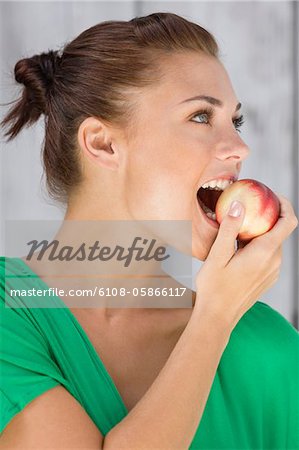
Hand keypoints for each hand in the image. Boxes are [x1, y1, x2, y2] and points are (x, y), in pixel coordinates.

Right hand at [194, 194, 297, 331]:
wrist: (217, 317)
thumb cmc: (214, 288)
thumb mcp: (217, 255)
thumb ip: (229, 229)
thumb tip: (238, 205)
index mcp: (264, 253)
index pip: (288, 222)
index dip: (285, 204)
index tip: (272, 195)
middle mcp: (274, 262)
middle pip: (280, 231)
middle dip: (267, 217)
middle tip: (247, 208)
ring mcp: (272, 272)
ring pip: (273, 244)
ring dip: (261, 233)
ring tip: (238, 230)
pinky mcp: (267, 279)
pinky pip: (269, 256)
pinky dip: (259, 246)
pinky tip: (238, 249)